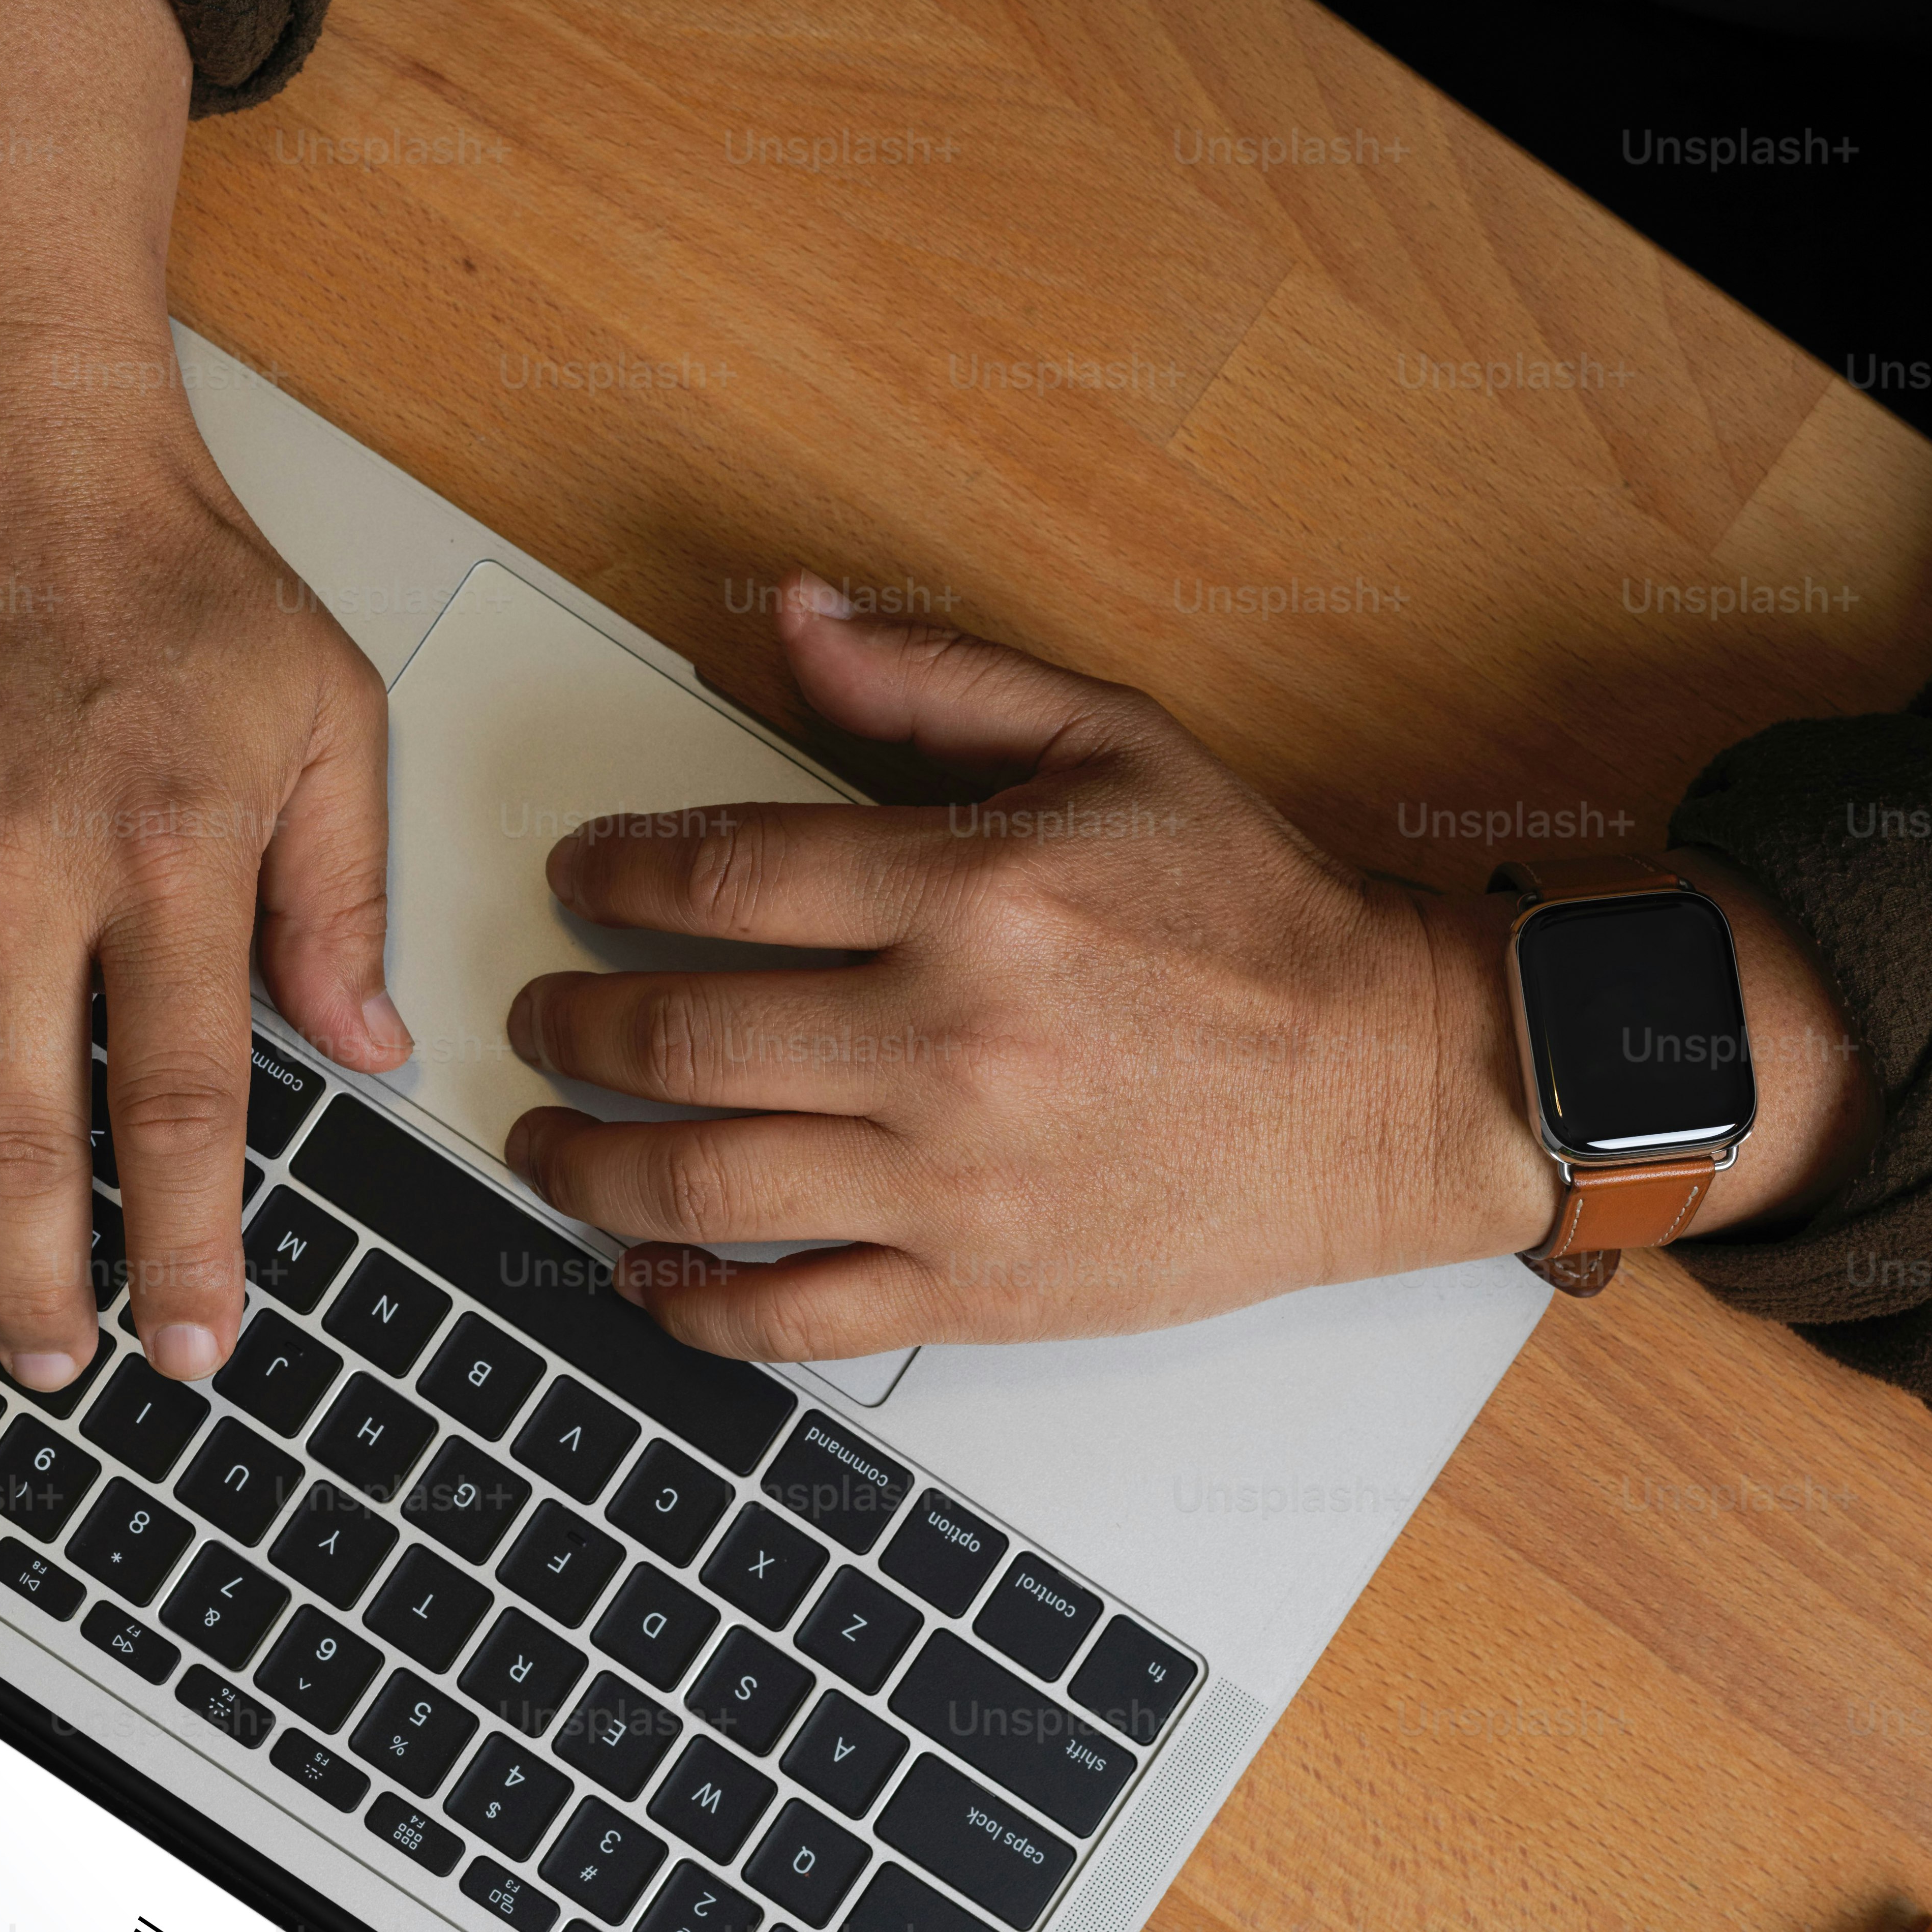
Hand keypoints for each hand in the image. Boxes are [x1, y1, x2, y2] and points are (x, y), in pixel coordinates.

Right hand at [0, 0, 406, 1397]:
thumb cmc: (166, 558)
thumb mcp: (322, 708)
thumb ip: (343, 891)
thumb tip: (368, 1049)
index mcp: (161, 859)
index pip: (180, 1111)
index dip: (189, 1250)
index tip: (193, 1343)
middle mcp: (8, 880)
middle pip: (17, 1142)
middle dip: (32, 1285)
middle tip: (52, 1369)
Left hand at [499, 580, 1870, 1355]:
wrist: (1392, 1087)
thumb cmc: (1256, 915)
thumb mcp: (1112, 743)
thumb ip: (936, 680)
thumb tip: (791, 618)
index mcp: (973, 894)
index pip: (719, 873)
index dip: (612, 868)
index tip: (576, 873)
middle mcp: (948, 1041)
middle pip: (676, 1031)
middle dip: (570, 1017)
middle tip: (539, 1008)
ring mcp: (955, 1179)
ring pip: (699, 1178)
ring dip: (586, 1159)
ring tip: (545, 1134)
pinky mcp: (979, 1285)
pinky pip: (790, 1313)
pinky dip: (689, 1300)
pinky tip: (639, 1267)